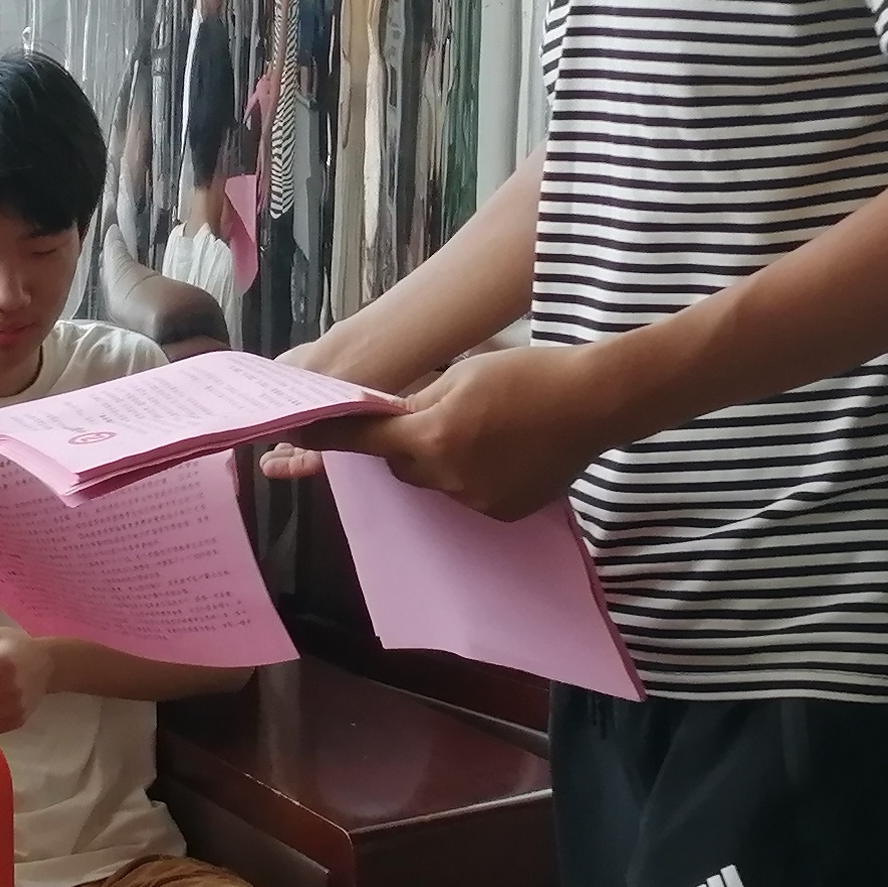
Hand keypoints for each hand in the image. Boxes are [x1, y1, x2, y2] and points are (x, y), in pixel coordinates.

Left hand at [333, 344, 615, 521]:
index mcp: (432, 436)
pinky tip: (508, 451)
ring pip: (436, 482)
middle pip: (402, 466)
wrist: (595, 403)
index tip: (292, 437)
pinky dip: (476, 475)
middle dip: (409, 445)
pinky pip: (469, 495)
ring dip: (444, 460)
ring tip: (487, 430)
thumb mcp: (462, 374)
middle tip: (440, 415)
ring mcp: (477, 501)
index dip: (329, 438)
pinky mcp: (502, 512)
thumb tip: (389, 420)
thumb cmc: (528, 374)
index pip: (367, 439)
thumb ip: (419, 402)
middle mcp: (448, 477)